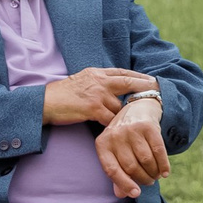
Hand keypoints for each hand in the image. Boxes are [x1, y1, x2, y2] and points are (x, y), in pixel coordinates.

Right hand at [42, 66, 158, 126]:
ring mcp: (97, 94)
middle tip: (157, 92)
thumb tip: (111, 87)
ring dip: (125, 115)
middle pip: (128, 83)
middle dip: (144, 87)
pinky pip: (110, 119)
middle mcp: (99, 81)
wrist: (45, 102)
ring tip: (134, 122)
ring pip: (119, 106)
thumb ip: (97, 82)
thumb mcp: (81, 80)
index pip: (122, 72)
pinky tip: (118, 131)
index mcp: (96, 73)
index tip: (150, 80)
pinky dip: (114, 125)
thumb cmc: (61, 94)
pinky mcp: (92, 108)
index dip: (138, 76)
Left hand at [94, 100, 168, 198]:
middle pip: (131, 167)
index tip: (136, 194)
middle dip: (143, 179)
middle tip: (149, 181)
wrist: (139, 108)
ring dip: (153, 173)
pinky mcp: (147, 126)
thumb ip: (118, 172)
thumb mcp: (116, 151)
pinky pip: (158, 151)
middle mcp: (115, 135)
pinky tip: (165, 172)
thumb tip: (121, 195)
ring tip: (155, 175)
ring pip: (145, 160)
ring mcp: (131, 130)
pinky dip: (163, 165)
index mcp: (102, 143)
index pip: (112, 170)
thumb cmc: (125, 137)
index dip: (124, 184)